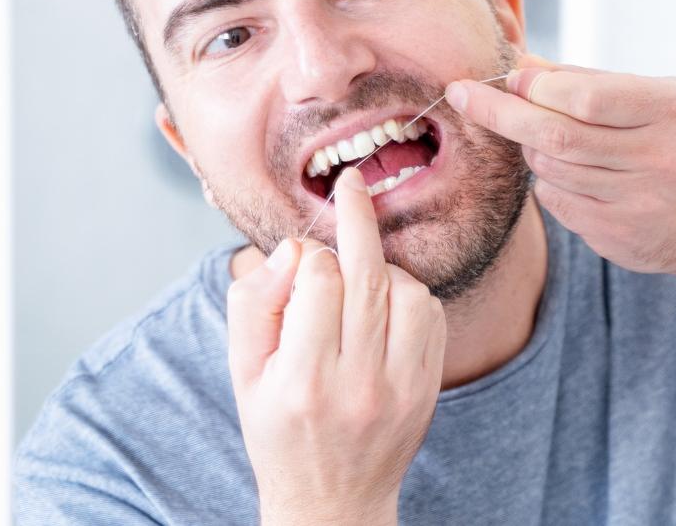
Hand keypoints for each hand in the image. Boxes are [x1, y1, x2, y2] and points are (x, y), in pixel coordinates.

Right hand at [226, 167, 446, 525]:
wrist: (332, 499)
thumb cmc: (278, 427)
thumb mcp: (243, 371)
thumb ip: (255, 303)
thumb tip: (294, 250)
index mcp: (302, 381)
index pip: (320, 281)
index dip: (310, 256)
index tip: (301, 258)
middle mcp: (358, 384)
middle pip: (369, 276)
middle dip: (359, 218)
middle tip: (352, 181)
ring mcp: (402, 387)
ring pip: (407, 290)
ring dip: (382, 269)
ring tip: (358, 282)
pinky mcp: (429, 386)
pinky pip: (432, 313)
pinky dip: (410, 294)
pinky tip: (385, 304)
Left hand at [445, 57, 675, 279]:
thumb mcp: (654, 98)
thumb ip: (589, 80)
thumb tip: (520, 63)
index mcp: (670, 110)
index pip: (585, 96)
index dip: (537, 86)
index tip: (509, 77)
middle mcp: (661, 158)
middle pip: (557, 135)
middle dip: (501, 113)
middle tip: (463, 94)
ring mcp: (641, 203)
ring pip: (551, 170)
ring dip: (532, 150)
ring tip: (544, 139)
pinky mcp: (621, 238)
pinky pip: (558, 203)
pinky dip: (550, 183)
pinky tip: (571, 175)